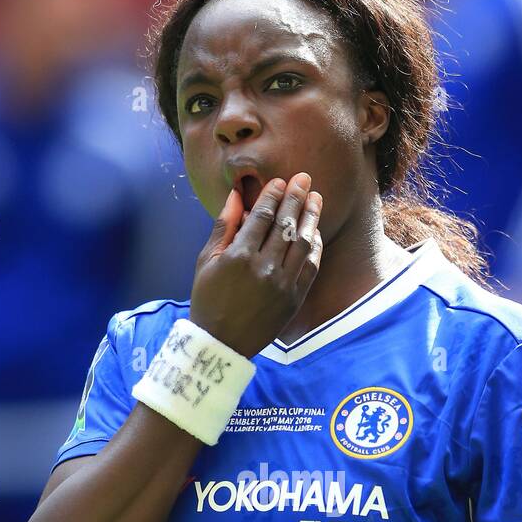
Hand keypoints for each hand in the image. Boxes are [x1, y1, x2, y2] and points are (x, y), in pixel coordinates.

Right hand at [189, 173, 322, 356]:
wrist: (221, 342)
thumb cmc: (208, 299)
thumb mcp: (206, 261)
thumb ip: (224, 226)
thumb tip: (237, 195)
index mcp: (239, 256)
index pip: (263, 216)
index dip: (273, 195)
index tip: (281, 181)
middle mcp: (264, 268)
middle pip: (286, 224)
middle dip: (296, 197)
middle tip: (304, 178)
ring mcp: (282, 284)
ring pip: (302, 242)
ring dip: (311, 217)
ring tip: (315, 198)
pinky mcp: (294, 298)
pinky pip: (310, 266)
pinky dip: (314, 246)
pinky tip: (314, 231)